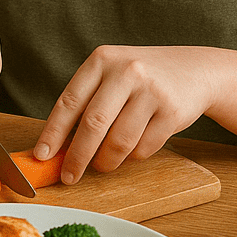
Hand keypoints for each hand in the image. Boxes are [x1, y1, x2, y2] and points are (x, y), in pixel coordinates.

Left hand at [34, 45, 218, 183]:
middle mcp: (125, 71)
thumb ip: (87, 100)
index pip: (69, 101)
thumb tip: (59, 144)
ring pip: (120, 141)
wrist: (194, 70)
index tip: (42, 155)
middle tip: (69, 176)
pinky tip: (132, 149)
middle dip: (77, 156)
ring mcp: (151, 91)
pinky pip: (144, 147)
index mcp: (101, 60)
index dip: (53, 131)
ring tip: (102, 164)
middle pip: (94, 123)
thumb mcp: (111, 74)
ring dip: (106, 161)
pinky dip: (132, 156)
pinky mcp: (171, 111)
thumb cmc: (141, 77)